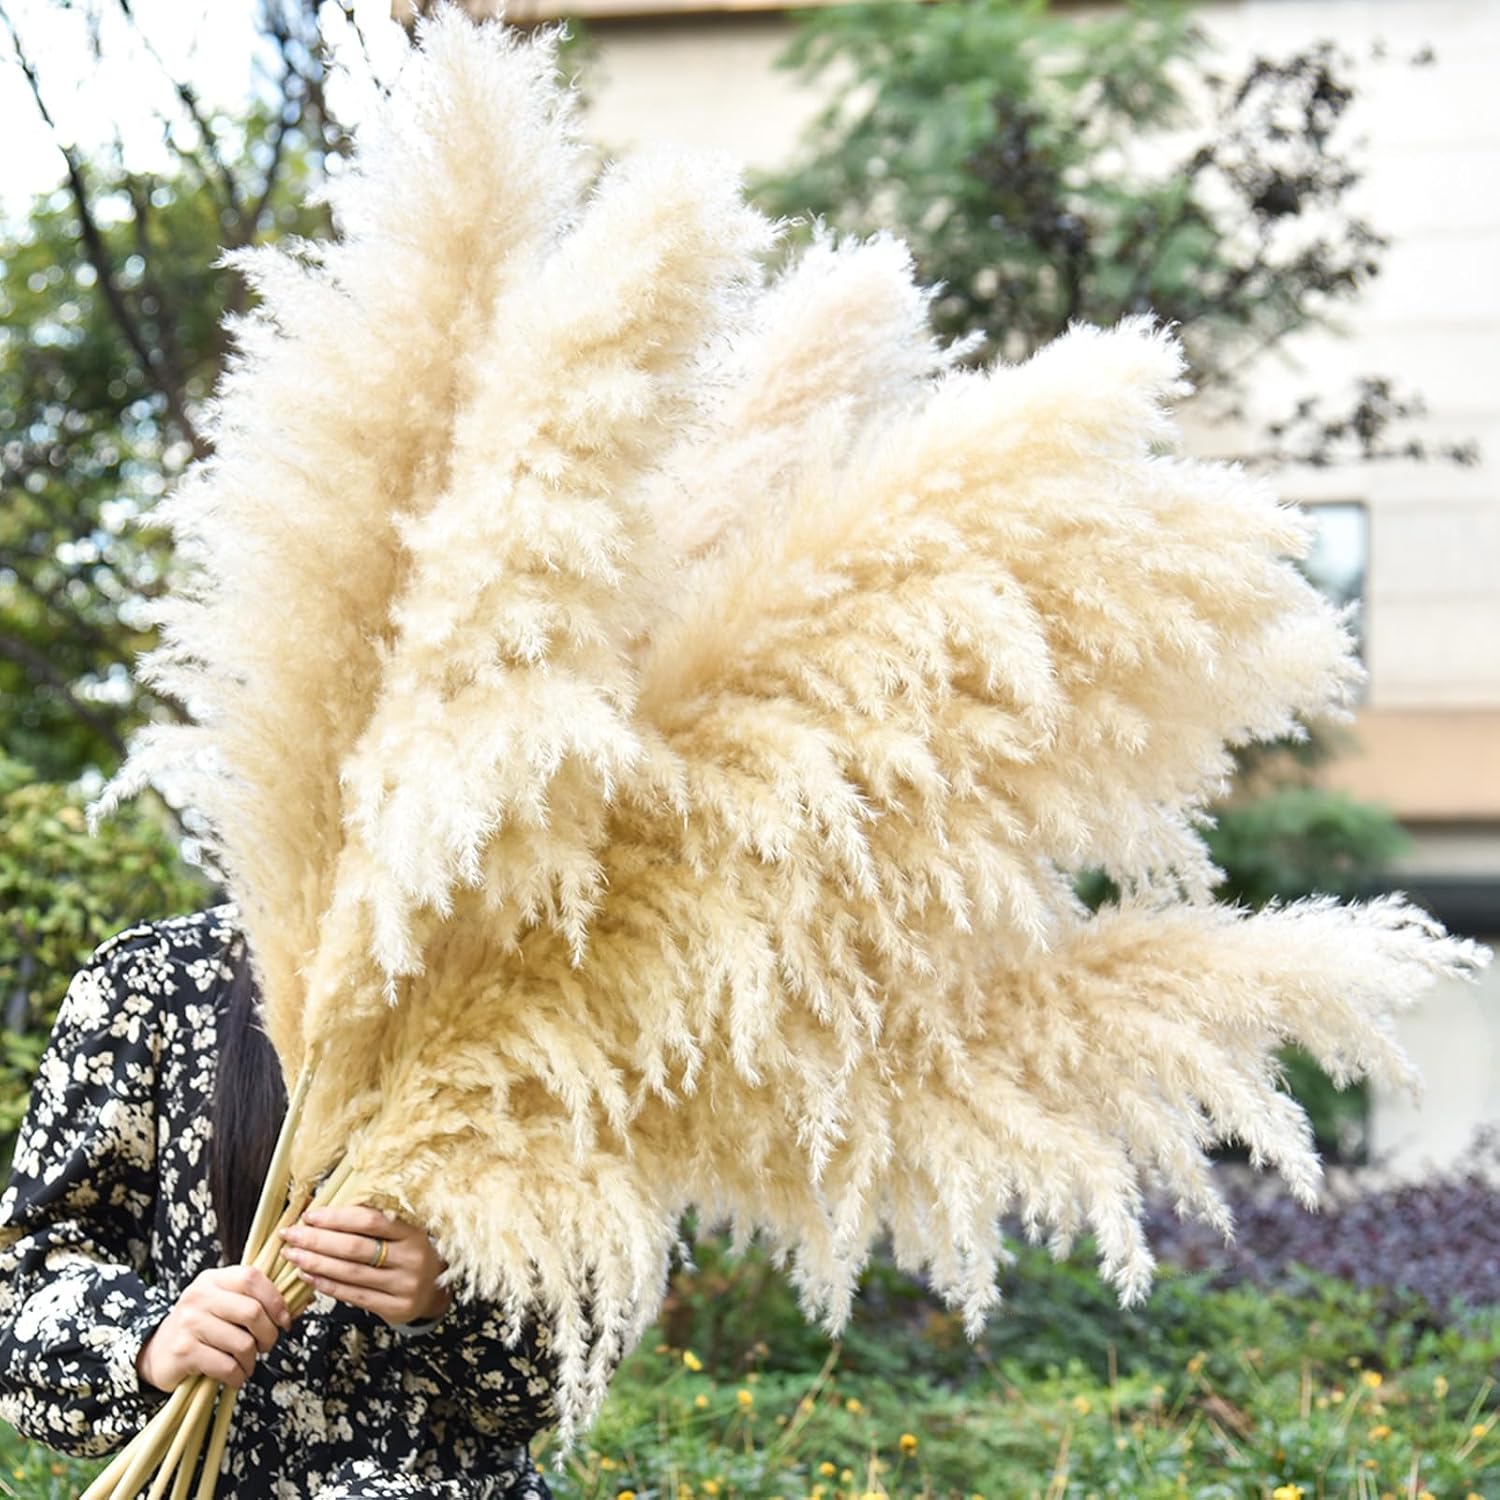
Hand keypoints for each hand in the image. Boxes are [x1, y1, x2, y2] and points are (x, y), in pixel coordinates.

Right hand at [136, 1264, 291, 1392]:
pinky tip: (235, 1376)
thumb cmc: (202, 1328)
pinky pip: (226, 1366)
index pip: (252, 1277)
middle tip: (266, 1346)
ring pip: (242, 1343)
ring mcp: (189, 1323)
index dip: (275, 1300)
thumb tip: (305, 1301)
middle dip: (269, 1335)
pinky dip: (238, 1376)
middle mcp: (199, 1296)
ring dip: (252, 1360)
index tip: (284, 1321)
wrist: (157, 1353)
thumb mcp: (226, 1305)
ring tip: (247, 1364)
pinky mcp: (184, 1352)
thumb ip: (259, 1300)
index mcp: (214, 1279)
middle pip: (252, 1312)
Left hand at [277, 1202, 452, 1326]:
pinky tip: (309, 1276)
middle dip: (317, 1240)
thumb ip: (376, 1222)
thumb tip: (330, 1209)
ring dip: (316, 1263)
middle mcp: (411, 1258)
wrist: (434, 1291)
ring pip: (350, 1273)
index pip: (370, 1221)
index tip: (310, 1215)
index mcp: (413, 1232)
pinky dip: (327, 1285)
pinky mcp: (394, 1308)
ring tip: (293, 1255)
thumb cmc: (410, 1254)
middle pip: (355, 1248)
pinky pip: (353, 1295)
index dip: (337, 1218)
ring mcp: (403, 1285)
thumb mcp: (405, 1232)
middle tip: (291, 1234)